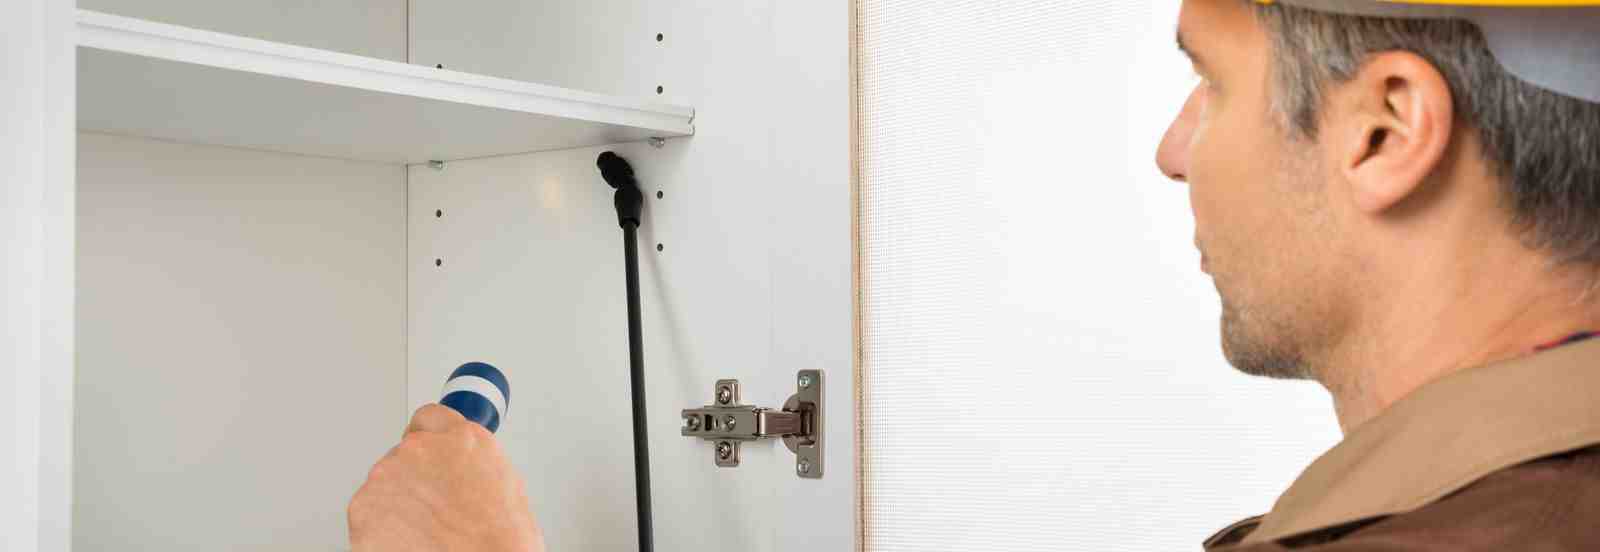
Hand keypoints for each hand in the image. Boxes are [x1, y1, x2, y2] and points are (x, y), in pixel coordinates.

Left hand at [348, 404, 545, 551]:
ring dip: (398, 501)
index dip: (430, 440)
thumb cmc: (498, 541)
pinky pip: (368, 511)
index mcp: (463, 440)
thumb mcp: (505, 486)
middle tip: (432, 507)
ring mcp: (388, 476)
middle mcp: (422, 449)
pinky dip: (381, 526)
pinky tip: (406, 540)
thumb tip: (461, 472)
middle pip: (406, 452)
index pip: (430, 418)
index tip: (429, 453)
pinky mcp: (363, 506)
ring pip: (385, 482)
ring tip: (423, 530)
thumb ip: (473, 464)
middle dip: (415, 476)